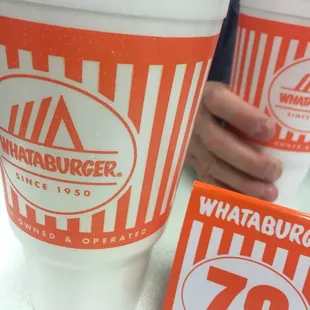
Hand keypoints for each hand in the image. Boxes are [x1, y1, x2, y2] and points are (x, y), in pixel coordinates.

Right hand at [186, 82, 281, 201]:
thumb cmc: (220, 106)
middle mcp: (195, 123)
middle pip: (216, 142)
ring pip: (213, 167)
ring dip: (241, 183)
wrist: (187, 118)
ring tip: (268, 192)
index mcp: (205, 98)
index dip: (243, 117)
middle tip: (274, 170)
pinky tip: (248, 201)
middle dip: (247, 160)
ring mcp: (191, 147)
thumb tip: (288, 122)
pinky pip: (207, 182)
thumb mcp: (230, 95)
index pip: (219, 102)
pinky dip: (228, 193)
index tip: (269, 130)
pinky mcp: (193, 165)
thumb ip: (249, 102)